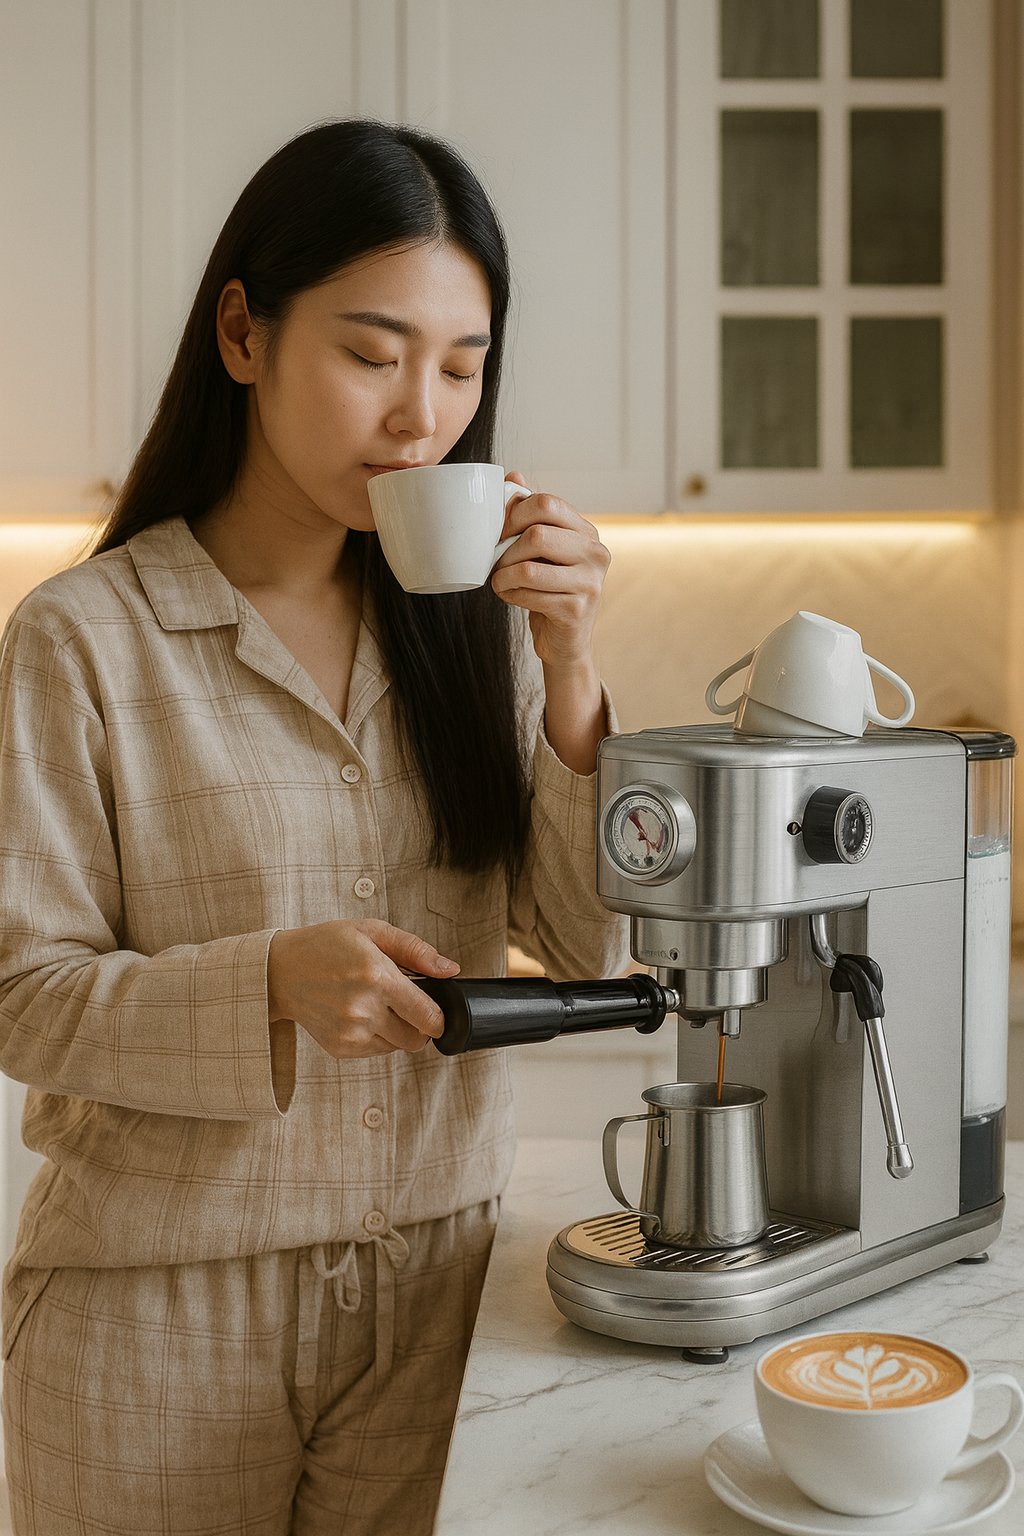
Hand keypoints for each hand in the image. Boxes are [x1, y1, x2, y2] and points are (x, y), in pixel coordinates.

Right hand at [267, 919, 459, 1058]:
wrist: (280, 971)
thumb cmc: (327, 945)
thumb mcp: (372, 932)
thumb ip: (416, 950)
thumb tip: (450, 970)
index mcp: (376, 976)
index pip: (428, 1016)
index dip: (440, 1016)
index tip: (437, 1009)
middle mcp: (364, 1009)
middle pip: (417, 1039)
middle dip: (420, 1024)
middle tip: (405, 1003)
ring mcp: (350, 1032)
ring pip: (398, 1047)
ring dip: (398, 1030)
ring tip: (377, 1004)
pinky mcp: (340, 1047)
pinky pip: (377, 1051)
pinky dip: (377, 1036)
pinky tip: (360, 1014)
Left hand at [491, 472, 610, 669]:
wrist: (565, 641)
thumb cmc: (549, 590)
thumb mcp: (542, 551)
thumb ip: (531, 514)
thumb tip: (513, 477)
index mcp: (586, 532)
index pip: (547, 503)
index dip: (514, 514)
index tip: (500, 531)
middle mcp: (596, 553)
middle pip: (537, 534)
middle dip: (505, 548)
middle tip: (495, 560)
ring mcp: (590, 582)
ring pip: (528, 568)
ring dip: (502, 575)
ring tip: (499, 581)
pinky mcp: (577, 609)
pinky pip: (529, 594)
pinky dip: (509, 595)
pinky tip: (509, 596)